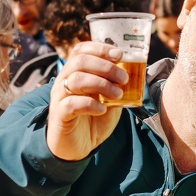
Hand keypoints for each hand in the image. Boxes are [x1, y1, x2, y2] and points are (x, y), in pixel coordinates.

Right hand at [47, 42, 128, 160]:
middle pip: (80, 61)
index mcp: (76, 73)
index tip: (119, 54)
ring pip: (76, 80)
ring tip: (118, 94)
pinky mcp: (59, 114)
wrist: (77, 146)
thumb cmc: (93, 120)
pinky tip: (102, 109)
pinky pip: (70, 103)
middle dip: (106, 67)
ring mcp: (60, 97)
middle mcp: (65, 81)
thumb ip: (117, 88)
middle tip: (124, 79)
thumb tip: (135, 76)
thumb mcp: (110, 101)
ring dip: (101, 84)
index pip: (81, 50)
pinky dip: (89, 104)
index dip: (100, 48)